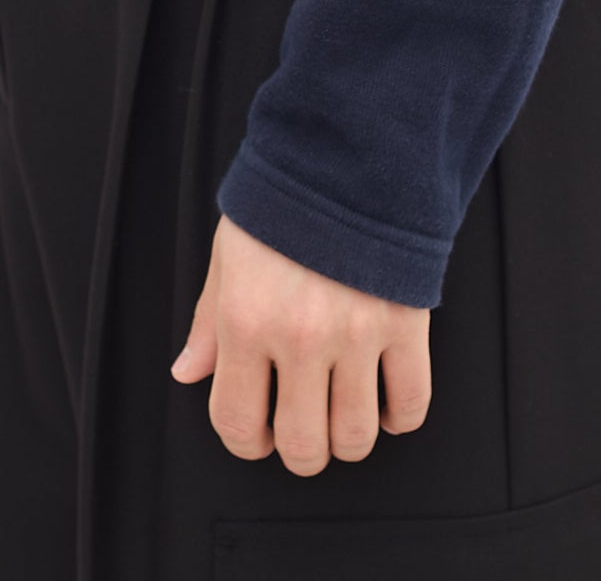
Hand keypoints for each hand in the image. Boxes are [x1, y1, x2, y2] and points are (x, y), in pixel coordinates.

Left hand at [170, 211, 431, 473]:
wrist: (349, 148)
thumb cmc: (286, 197)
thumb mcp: (229, 252)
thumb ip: (208, 320)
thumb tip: (188, 372)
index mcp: (246, 319)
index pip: (238, 423)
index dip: (246, 443)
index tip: (258, 433)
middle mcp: (300, 335)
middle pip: (303, 446)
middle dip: (299, 452)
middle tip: (301, 431)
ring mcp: (356, 332)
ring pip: (356, 436)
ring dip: (347, 439)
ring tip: (341, 414)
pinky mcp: (406, 321)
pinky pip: (412, 402)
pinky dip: (400, 417)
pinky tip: (386, 402)